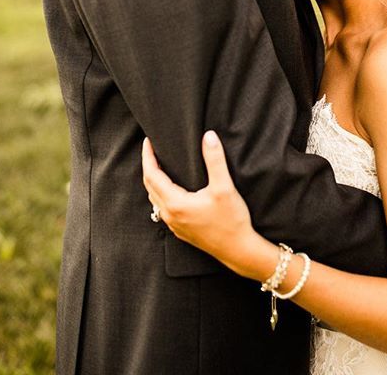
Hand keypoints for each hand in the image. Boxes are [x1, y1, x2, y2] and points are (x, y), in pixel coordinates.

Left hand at [142, 131, 257, 273]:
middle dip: (148, 166)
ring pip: (154, 199)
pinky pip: (162, 209)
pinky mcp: (181, 230)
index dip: (148, 156)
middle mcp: (170, 215)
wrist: (238, 250)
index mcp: (176, 203)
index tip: (148, 141)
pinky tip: (171, 189)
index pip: (152, 175)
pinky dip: (160, 193)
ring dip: (153, 181)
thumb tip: (208, 136)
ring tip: (159, 165)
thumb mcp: (224, 188)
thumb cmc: (231, 221)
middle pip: (149, 186)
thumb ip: (215, 160)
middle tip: (152, 149)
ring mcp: (174, 225)